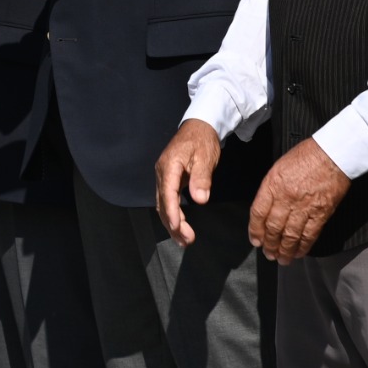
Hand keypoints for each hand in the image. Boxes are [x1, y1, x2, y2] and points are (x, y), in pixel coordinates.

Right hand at [155, 120, 222, 245]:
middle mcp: (162, 173)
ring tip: (184, 240)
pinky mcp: (169, 180)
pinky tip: (179, 226)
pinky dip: (172, 215)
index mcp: (169, 166)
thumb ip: (202, 178)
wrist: (198, 127)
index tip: (178, 227)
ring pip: (163, 204)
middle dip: (173, 224)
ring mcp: (164, 177)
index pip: (168, 192)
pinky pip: (167, 201)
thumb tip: (199, 199)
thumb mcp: (205, 157)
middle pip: (162, 203)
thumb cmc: (202, 141)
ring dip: (172, 223)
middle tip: (187, 240)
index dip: (172, 211)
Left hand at [248, 139, 351, 264]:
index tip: (255, 241)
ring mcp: (304, 206)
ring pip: (290, 234)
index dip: (255, 230)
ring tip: (282, 259)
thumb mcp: (278, 168)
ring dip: (285, 250)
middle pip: (274, 227)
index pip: (258, 212)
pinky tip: (299, 253)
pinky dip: (303, 246)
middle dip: (270, 244)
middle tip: (268, 254)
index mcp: (272, 185)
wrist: (332, 154)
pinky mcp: (321, 213)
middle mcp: (286, 198)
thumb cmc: (305, 157)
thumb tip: (266, 208)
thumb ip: (270, 189)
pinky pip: (310, 234)